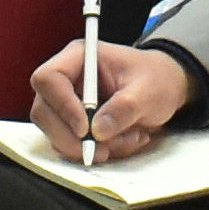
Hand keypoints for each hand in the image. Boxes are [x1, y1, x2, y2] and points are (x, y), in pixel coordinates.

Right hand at [26, 40, 195, 163]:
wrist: (165, 89)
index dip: (61, 105)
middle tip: (102, 150)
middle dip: (71, 138)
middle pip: (43, 112)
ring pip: (56, 134)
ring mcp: (67, 104)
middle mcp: (66, 80)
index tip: (85, 129)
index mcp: (79, 57)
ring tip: (128, 139)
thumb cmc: (155, 78)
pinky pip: (71, 146)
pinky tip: (123, 141)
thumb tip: (98, 131)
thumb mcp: (148, 90)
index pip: (49, 79)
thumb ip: (124, 107)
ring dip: (90, 148)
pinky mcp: (73, 125)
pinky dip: (97, 152)